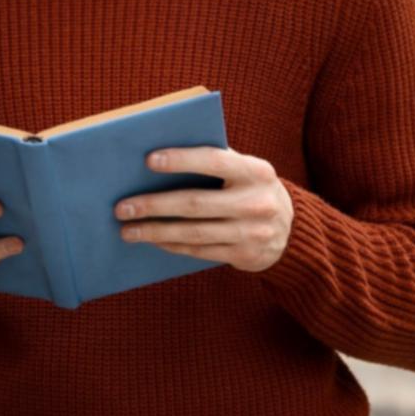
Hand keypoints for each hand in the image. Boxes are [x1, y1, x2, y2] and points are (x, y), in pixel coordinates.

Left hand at [116, 147, 292, 271]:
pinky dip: (171, 244)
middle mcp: (256, 202)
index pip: (214, 161)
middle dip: (154, 205)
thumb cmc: (254, 189)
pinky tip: (152, 239)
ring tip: (128, 229)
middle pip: (195, 203)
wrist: (291, 231)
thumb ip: (218, 162)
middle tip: (123, 207)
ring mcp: (250, 232)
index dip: (182, 160)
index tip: (149, 160)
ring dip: (155, 231)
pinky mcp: (243, 255)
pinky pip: (199, 251)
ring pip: (192, 233)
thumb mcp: (248, 170)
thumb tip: (161, 160)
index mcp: (256, 171)